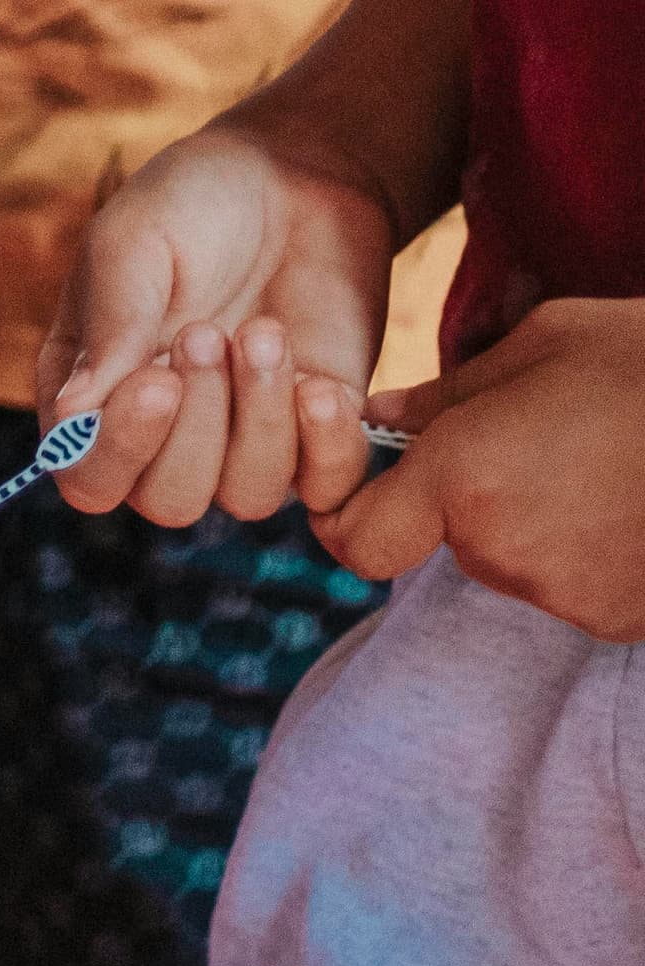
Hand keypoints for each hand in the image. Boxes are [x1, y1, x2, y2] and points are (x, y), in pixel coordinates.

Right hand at [36, 114, 401, 523]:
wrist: (296, 172)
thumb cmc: (193, 201)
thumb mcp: (133, 245)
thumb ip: (109, 330)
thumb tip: (72, 422)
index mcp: (94, 387)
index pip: (87, 474)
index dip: (119, 451)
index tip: (157, 380)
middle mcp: (165, 427)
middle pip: (167, 500)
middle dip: (197, 430)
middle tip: (209, 332)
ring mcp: (243, 433)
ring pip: (246, 497)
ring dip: (260, 421)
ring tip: (264, 333)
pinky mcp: (317, 428)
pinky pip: (325, 487)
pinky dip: (325, 445)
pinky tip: (319, 384)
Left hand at [315, 299, 644, 639]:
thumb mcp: (539, 346)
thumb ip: (445, 395)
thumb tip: (378, 415)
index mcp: (462, 477)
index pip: (357, 541)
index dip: (349, 517)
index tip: (370, 486)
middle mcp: (502, 549)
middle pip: (445, 539)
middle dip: (465, 496)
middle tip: (530, 441)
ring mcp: (568, 595)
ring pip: (512, 561)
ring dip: (531, 521)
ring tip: (596, 462)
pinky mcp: (622, 620)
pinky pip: (571, 586)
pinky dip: (584, 550)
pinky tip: (629, 499)